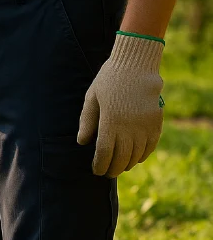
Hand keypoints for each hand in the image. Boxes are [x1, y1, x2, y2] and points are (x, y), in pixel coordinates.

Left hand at [77, 34, 164, 176]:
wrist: (136, 65)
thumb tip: (82, 143)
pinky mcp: (156, 121)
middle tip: (107, 174)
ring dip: (128, 164)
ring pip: (137, 154)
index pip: (104, 152)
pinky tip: (136, 158)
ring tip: (120, 167)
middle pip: (122, 158)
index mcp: (110, 121)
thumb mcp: (92, 98)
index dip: (100, 165)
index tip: (96, 171)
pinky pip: (151, 145)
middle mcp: (129, 126)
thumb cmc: (109, 80)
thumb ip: (87, 121)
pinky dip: (144, 155)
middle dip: (113, 169)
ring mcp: (144, 125)